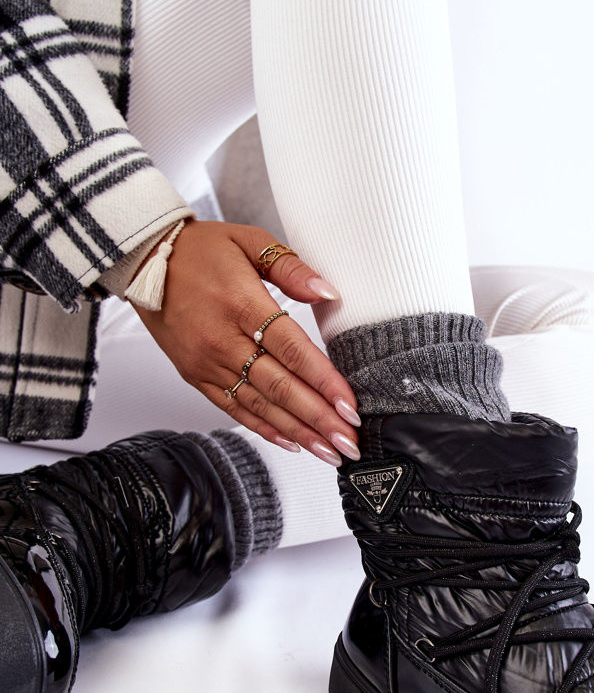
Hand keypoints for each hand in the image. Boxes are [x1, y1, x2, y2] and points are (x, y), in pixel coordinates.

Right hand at [133, 219, 361, 465]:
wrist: (145, 260)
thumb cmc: (200, 250)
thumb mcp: (250, 240)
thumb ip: (291, 268)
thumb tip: (328, 292)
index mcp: (242, 304)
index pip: (293, 351)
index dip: (324, 382)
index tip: (350, 406)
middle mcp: (224, 340)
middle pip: (280, 387)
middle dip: (319, 419)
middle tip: (349, 442)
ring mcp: (208, 362)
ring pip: (260, 405)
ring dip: (298, 432)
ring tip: (329, 452)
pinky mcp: (196, 376)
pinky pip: (233, 408)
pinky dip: (264, 428)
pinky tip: (291, 442)